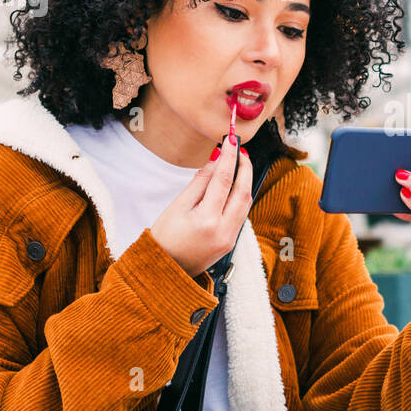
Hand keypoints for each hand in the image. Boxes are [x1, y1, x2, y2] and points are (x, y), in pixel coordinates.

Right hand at [150, 136, 251, 277]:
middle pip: (243, 191)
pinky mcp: (231, 243)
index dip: (229, 157)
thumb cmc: (165, 237)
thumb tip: (217, 160)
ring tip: (239, 163)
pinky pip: (242, 215)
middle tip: (240, 150)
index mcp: (206, 220)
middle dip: (244, 167)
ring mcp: (230, 239)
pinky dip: (240, 197)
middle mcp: (223, 231)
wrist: (164, 270)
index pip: (224, 180)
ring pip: (246, 203)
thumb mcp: (177, 206)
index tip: (231, 141)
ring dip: (245, 182)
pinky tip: (235, 186)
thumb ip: (200, 182)